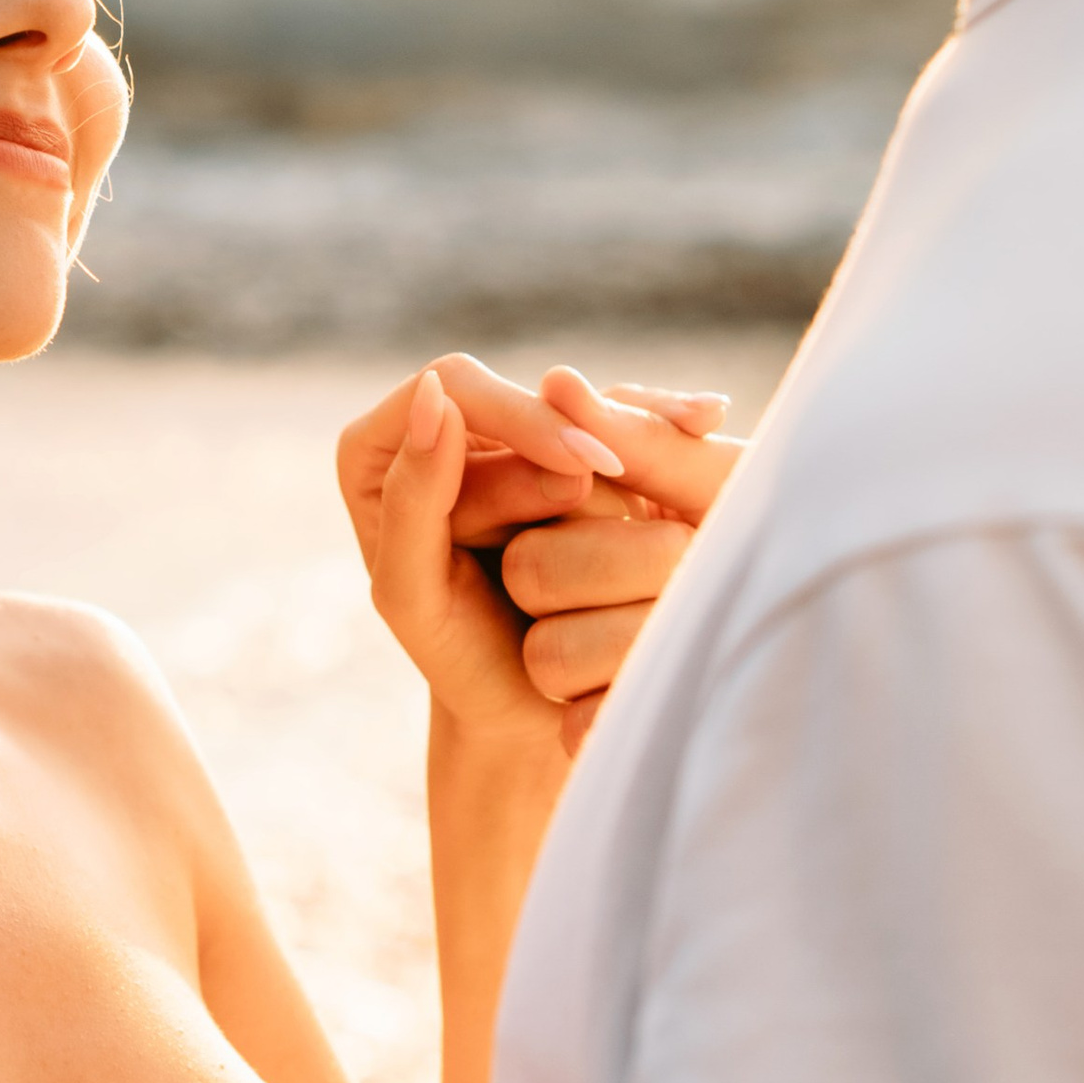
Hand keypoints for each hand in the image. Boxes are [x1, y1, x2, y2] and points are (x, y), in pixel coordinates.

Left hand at [341, 358, 742, 756]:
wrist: (524, 697)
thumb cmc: (459, 657)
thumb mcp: (413, 593)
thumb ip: (411, 502)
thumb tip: (438, 400)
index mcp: (381, 442)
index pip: (461, 385)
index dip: (529, 419)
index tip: (592, 465)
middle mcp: (443, 426)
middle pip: (524, 401)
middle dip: (570, 459)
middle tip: (613, 510)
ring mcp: (507, 439)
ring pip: (577, 413)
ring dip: (618, 459)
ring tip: (639, 514)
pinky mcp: (564, 454)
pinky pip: (619, 421)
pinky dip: (661, 430)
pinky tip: (702, 423)